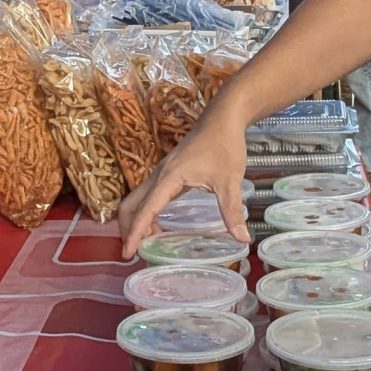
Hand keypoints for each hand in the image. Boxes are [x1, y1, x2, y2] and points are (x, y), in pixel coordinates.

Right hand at [117, 117, 251, 256]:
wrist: (222, 117)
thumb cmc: (224, 144)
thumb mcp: (230, 180)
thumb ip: (232, 210)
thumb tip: (243, 238)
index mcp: (169, 177)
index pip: (145, 210)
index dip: (135, 233)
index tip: (128, 253)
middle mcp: (159, 174)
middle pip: (130, 204)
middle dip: (127, 228)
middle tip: (135, 252)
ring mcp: (162, 172)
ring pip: (137, 199)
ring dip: (136, 220)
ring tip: (147, 243)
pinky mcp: (168, 172)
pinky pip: (148, 195)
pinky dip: (145, 212)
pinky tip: (159, 224)